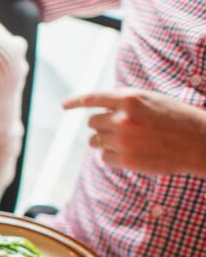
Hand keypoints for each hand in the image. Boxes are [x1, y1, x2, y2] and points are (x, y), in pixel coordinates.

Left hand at [64, 89, 205, 175]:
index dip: (75, 102)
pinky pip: (104, 158)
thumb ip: (123, 104)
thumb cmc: (176, 119)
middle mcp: (122, 117)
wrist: (200, 142)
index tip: (64, 106)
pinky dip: (114, 157)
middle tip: (124, 130)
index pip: (92, 98)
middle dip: (103, 126)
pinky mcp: (125, 159)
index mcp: (129, 98)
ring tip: (132, 142)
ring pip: (96, 141)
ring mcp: (122, 139)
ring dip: (107, 142)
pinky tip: (135, 154)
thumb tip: (95, 117)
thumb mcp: (151, 101)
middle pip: (92, 123)